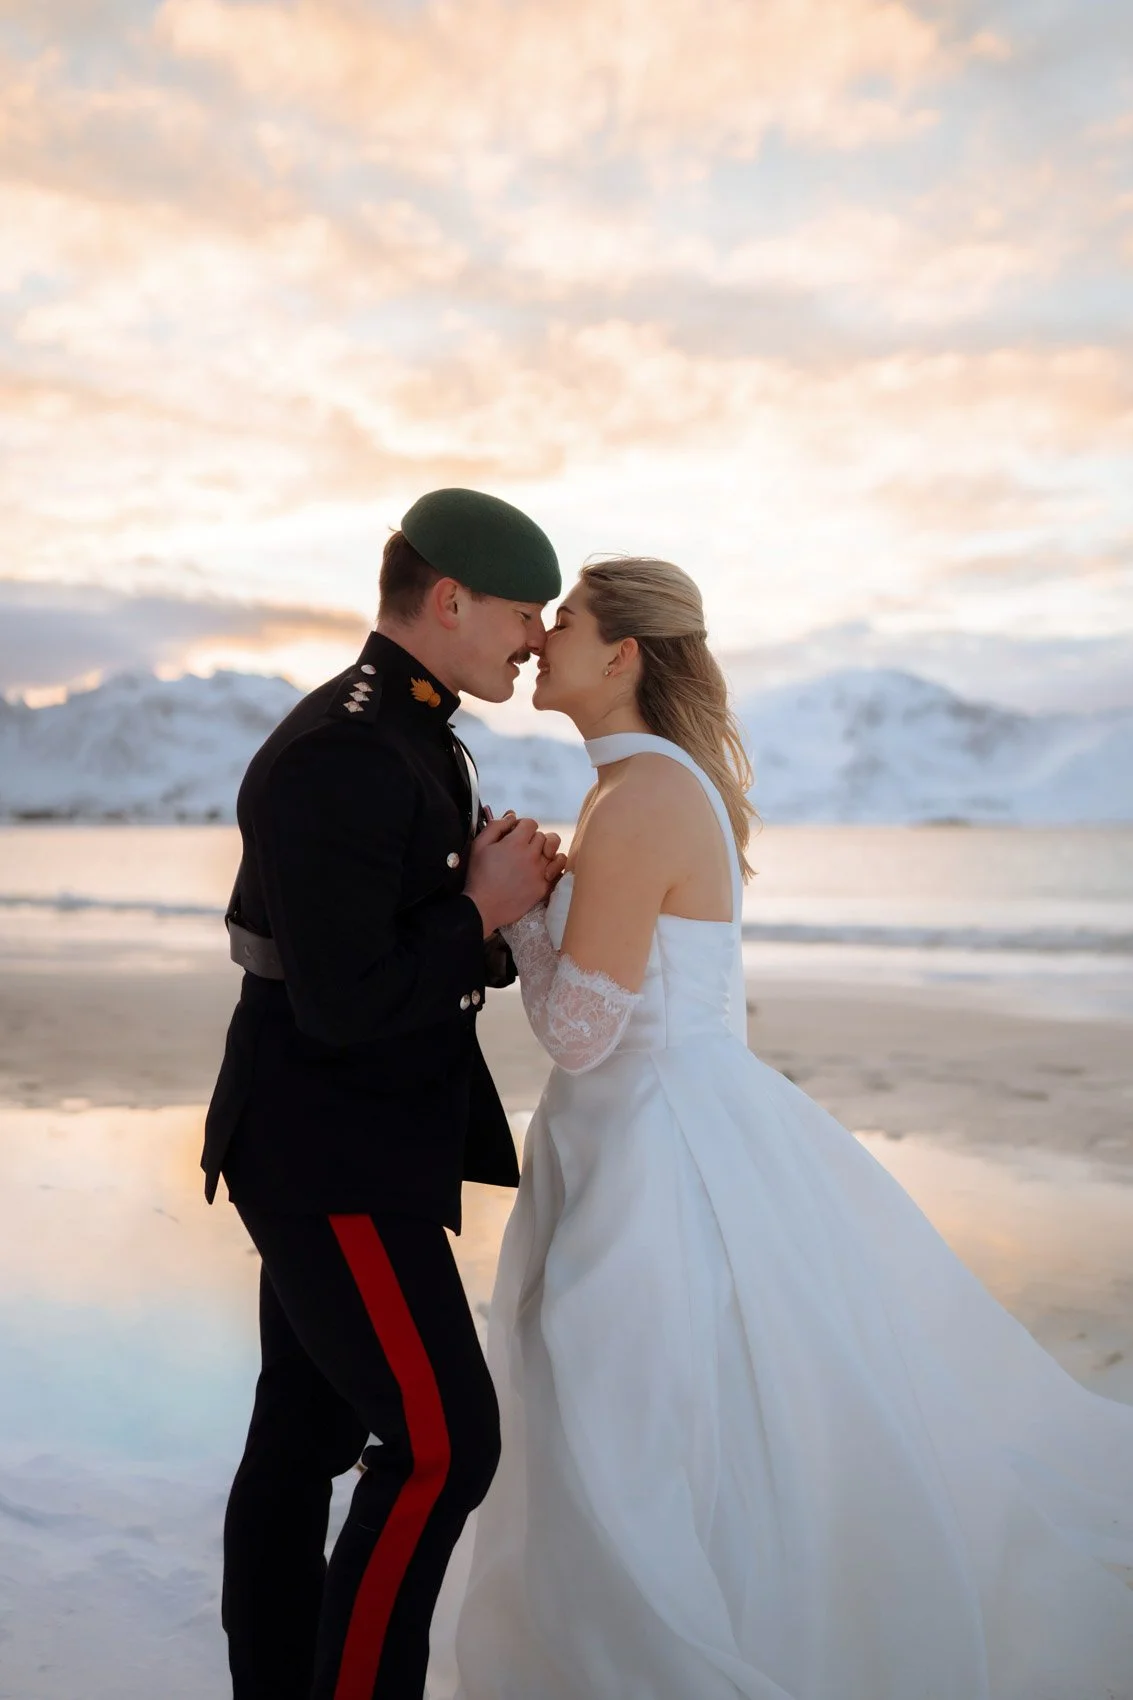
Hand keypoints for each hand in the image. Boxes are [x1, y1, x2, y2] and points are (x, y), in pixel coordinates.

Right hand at [466, 815, 567, 934]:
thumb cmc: (479, 876)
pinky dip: (554, 867)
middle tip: (521, 849)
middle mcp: (531, 856)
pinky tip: (544, 869)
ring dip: (547, 851)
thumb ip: (496, 826)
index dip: (522, 826)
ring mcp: (540, 872)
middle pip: (543, 837)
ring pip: (555, 852)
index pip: (531, 823)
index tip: (515, 835)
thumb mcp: (479, 845)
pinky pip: (559, 871)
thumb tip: (512, 816)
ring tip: (537, 857)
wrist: (483, 907)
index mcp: (515, 843)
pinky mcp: (544, 887)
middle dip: (533, 839)